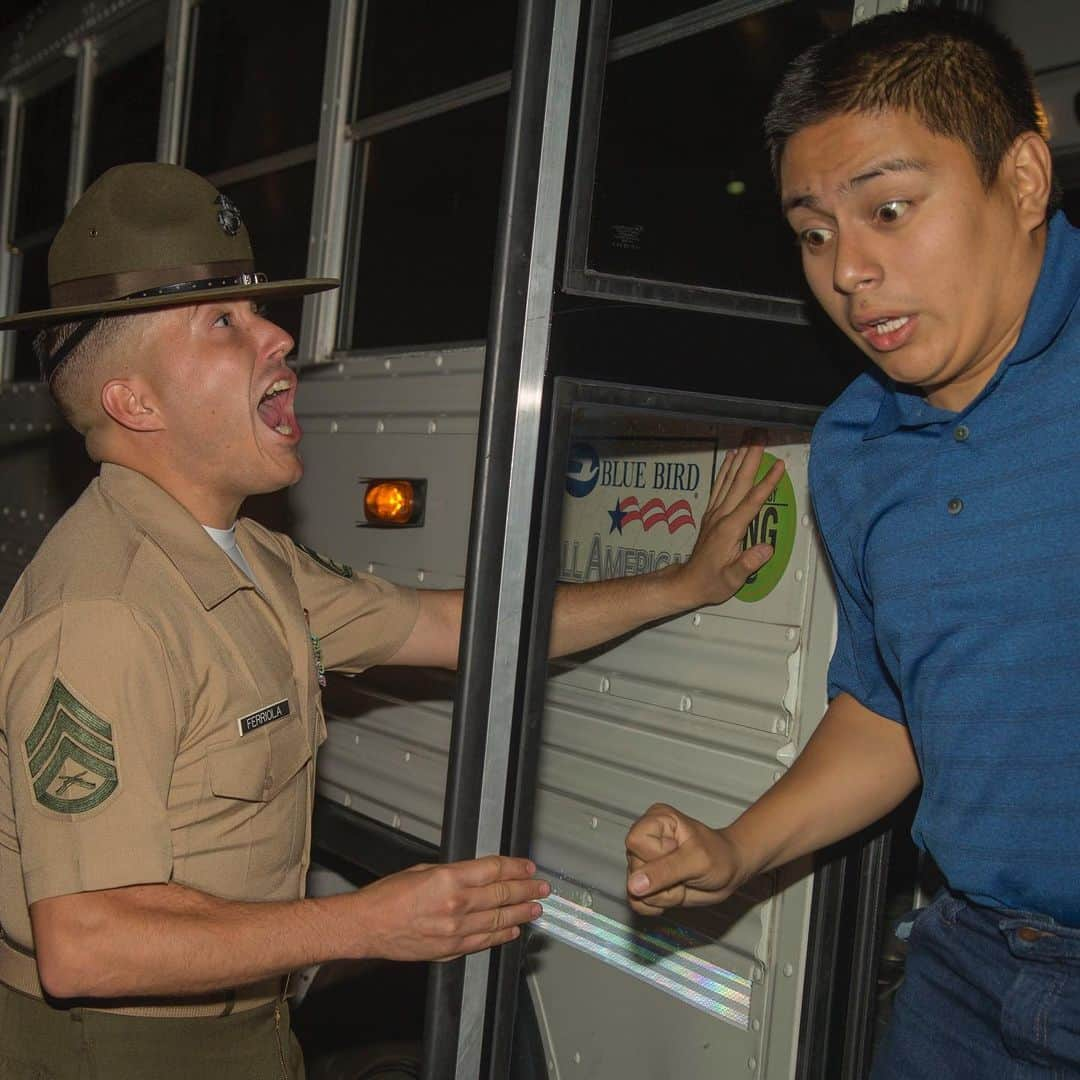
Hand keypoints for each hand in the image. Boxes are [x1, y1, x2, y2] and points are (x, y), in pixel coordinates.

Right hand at [353, 855, 548, 961]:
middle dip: (526, 890)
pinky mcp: (450, 949)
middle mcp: (456, 905)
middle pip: (502, 895)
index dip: (515, 868)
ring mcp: (455, 931)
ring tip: (535, 909)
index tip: (528, 867)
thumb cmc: (387, 896)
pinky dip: (501, 935)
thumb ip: (454, 873)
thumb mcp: (424, 870)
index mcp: (449, 879)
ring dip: (520, 914)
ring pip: (498, 920)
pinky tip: (512, 930)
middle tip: (541, 888)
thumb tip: (477, 874)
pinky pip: (483, 941)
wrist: (367, 926)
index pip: (494, 870)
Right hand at [625, 804, 743, 915]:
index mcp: (656, 821)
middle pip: (634, 868)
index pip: (635, 842)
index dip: (655, 857)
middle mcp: (646, 839)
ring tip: (682, 883)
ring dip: (662, 895)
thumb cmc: (720, 856)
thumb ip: (665, 871)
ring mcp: (645, 861)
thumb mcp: (696, 860)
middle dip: (661, 882)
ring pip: (634, 890)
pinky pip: (638, 903)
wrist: (731, 870)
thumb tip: (634, 884)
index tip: (678, 856)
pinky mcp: (647, 882)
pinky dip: (658, 905)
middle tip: (684, 875)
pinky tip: (674, 894)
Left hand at [673, 438, 784, 607]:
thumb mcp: (733, 579)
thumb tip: (766, 549)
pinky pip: (720, 485)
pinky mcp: (712, 514)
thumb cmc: (712, 582)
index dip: (767, 482)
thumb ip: (748, 563)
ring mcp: (715, 513)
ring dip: (740, 458)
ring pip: (729, 479)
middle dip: (752, 458)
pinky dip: (727, 469)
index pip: (752, 501)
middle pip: (740, 482)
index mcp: (730, 529)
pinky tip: (731, 458)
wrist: (689, 582)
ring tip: (749, 440)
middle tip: (762, 438)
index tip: (778, 465)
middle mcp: (721, 516)